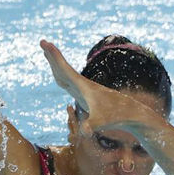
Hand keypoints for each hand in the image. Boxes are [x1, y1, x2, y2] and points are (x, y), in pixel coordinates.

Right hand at [39, 39, 163, 133]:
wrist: (130, 114)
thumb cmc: (115, 117)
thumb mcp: (101, 123)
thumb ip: (90, 126)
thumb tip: (84, 132)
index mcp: (83, 87)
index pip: (64, 69)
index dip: (54, 57)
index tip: (45, 43)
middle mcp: (83, 85)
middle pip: (64, 68)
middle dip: (53, 56)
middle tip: (42, 42)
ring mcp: (84, 90)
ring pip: (66, 74)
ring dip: (56, 65)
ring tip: (48, 54)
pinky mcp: (87, 96)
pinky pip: (70, 83)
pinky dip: (61, 76)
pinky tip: (59, 77)